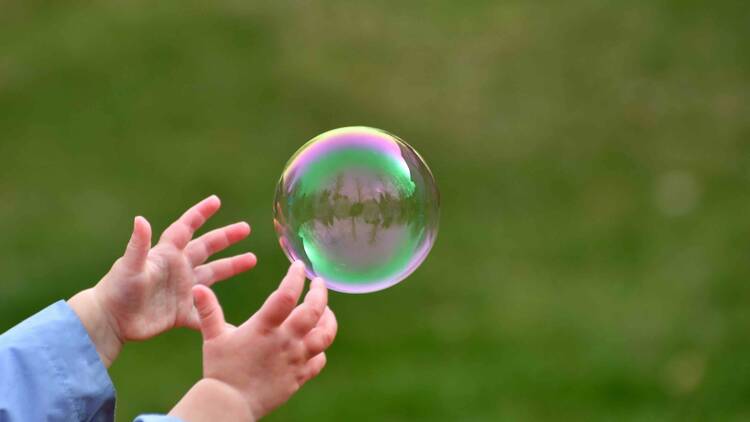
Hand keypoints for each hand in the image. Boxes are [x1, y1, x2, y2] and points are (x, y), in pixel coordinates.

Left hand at [69, 195, 256, 366]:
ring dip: (231, 267)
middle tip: (246, 228)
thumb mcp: (129, 266)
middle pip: (207, 248)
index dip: (200, 213)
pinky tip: (234, 315)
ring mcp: (182, 290)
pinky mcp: (181, 313)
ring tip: (252, 259)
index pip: (186, 228)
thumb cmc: (117, 290)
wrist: (110, 321)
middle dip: (226, 238)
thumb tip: (140, 219)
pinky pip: (205, 313)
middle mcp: (178, 269)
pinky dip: (219, 315)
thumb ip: (138, 244)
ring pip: (212, 275)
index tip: (216, 200)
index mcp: (167, 254)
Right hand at [169, 262, 337, 420]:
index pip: (287, 295)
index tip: (299, 267)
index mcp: (264, 328)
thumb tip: (197, 288)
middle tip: (318, 283)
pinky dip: (320, 350)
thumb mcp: (212, 337)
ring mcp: (295, 360)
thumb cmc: (220, 370)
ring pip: (324, 336)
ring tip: (326, 311)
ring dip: (328, 320)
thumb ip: (209, 311)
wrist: (229, 406)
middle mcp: (284, 341)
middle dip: (320, 293)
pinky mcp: (299, 377)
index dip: (295, 277)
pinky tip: (315, 342)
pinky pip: (319, 360)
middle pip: (314, 312)